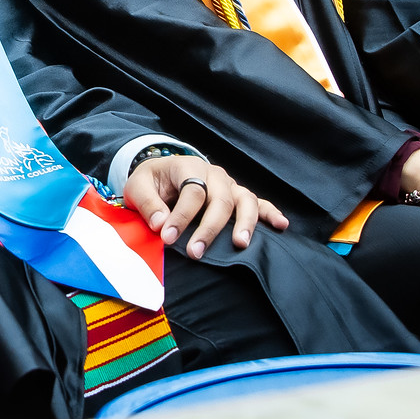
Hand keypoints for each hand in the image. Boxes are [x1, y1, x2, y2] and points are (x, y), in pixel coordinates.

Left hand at [124, 156, 286, 259]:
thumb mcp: (138, 186)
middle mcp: (213, 174)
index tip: (168, 238)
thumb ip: (148, 203)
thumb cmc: (151, 182)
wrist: (161, 174)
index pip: (192, 191)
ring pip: (244, 201)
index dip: (181, 216)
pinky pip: (258, 203)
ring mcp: (229, 185)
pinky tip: (281, 225)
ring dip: (244, 223)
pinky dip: (271, 213)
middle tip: (196, 253)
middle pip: (220, 199)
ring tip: (240, 244)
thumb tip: (160, 223)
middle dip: (209, 228)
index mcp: (188, 166)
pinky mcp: (237, 196)